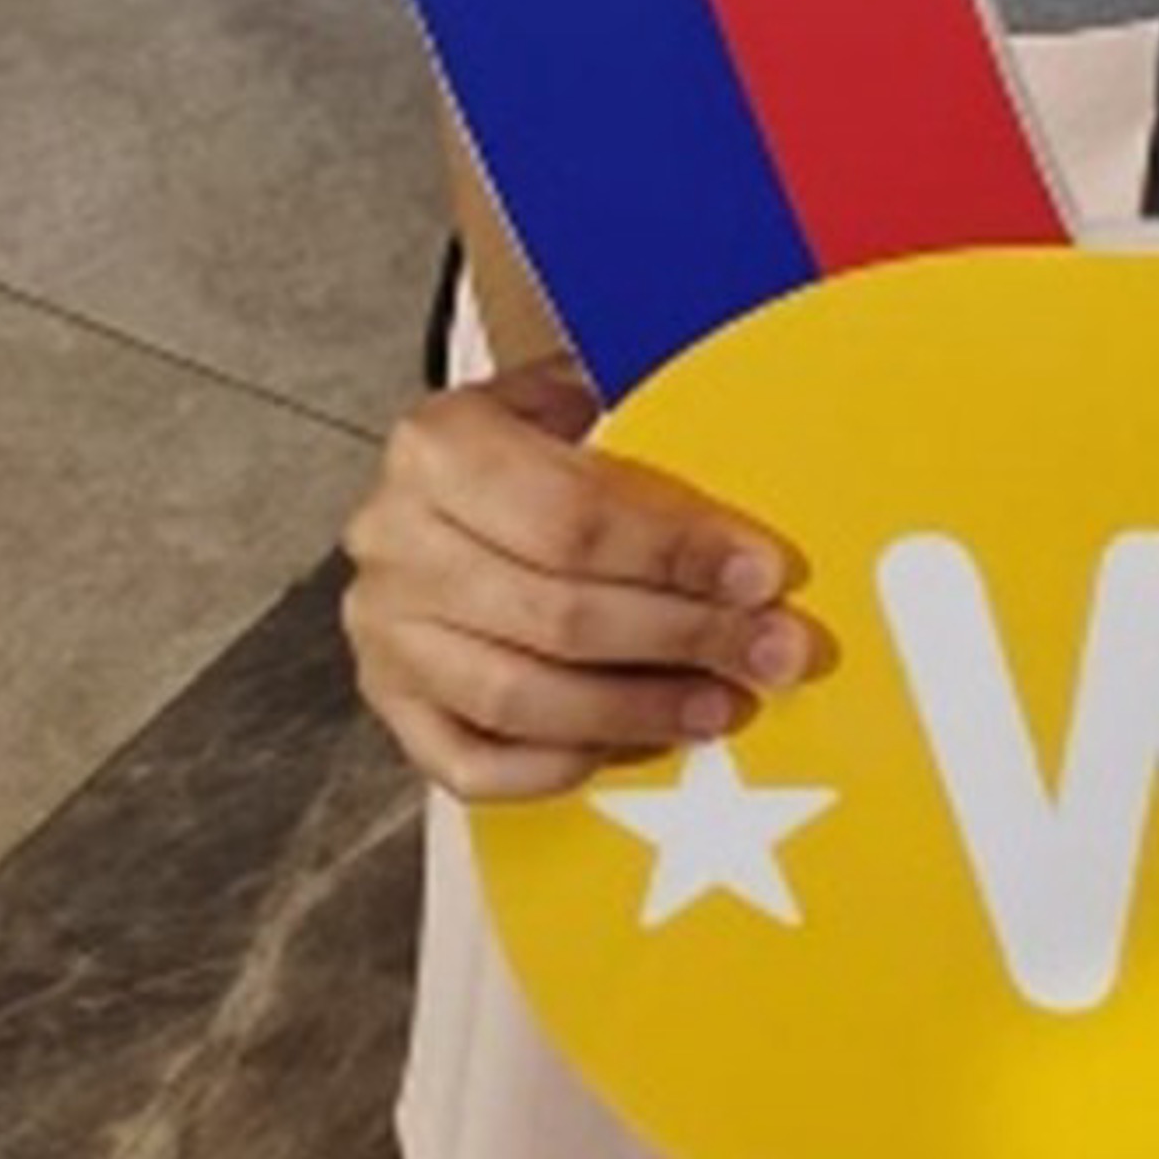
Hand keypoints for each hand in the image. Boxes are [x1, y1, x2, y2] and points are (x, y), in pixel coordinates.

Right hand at [339, 352, 831, 796]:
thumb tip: (754, 480)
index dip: (676, 552)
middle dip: (683, 639)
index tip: (763, 574)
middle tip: (773, 651)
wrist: (450, 474)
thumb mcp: (580, 393)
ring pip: (519, 698)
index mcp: (439, 445)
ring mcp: (386, 634)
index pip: (575, 516)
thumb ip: (647, 424)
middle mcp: (396, 541)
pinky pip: (474, 765)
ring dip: (637, 712)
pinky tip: (637, 742)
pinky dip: (561, 764)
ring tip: (721, 705)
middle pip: (558, 614)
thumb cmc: (535, 437)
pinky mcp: (392, 703)